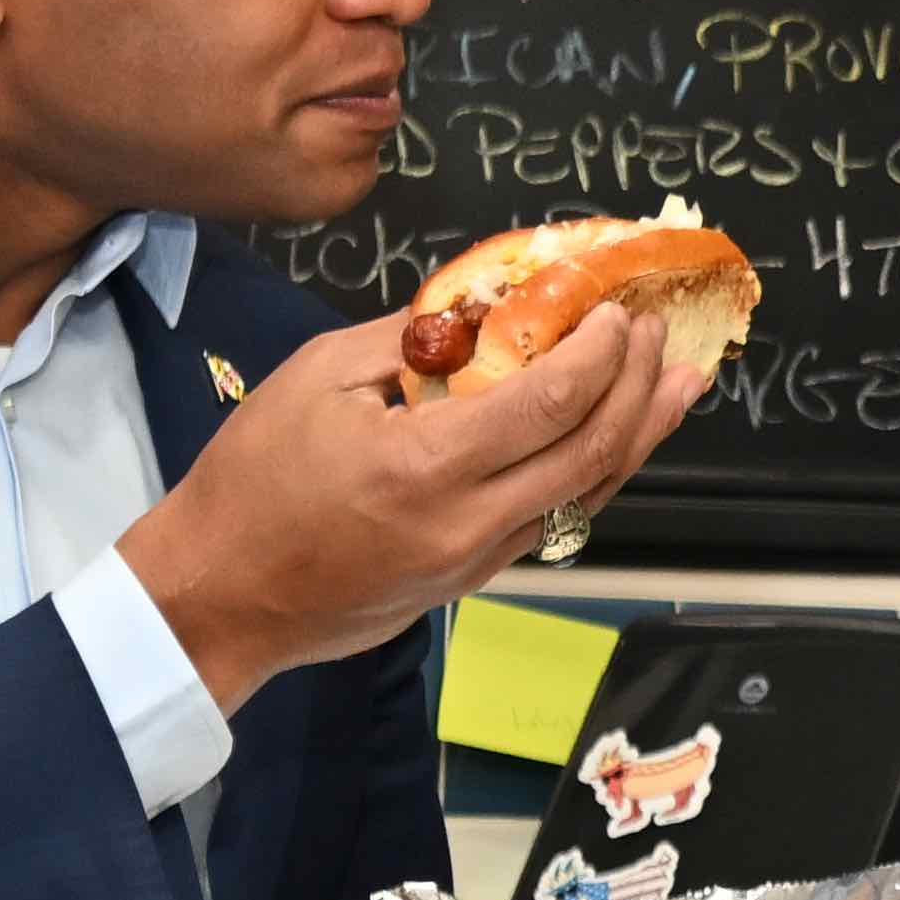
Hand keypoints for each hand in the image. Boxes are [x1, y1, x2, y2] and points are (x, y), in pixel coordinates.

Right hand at [126, 306, 705, 712]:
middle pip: (592, 450)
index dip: (600, 349)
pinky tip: (617, 439)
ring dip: (640, 435)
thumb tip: (484, 305)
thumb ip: (411, 338)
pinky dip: (597, 474)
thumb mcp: (319, 377)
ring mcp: (478, 560)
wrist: (220, 595)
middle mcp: (468, 521)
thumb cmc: (252, 479)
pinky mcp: (475, 579)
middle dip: (637, 384)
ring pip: (589, 495)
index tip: (616, 308)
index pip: (551, 399)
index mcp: (426, 465)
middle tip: (657, 333)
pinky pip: (557, 521)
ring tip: (679, 386)